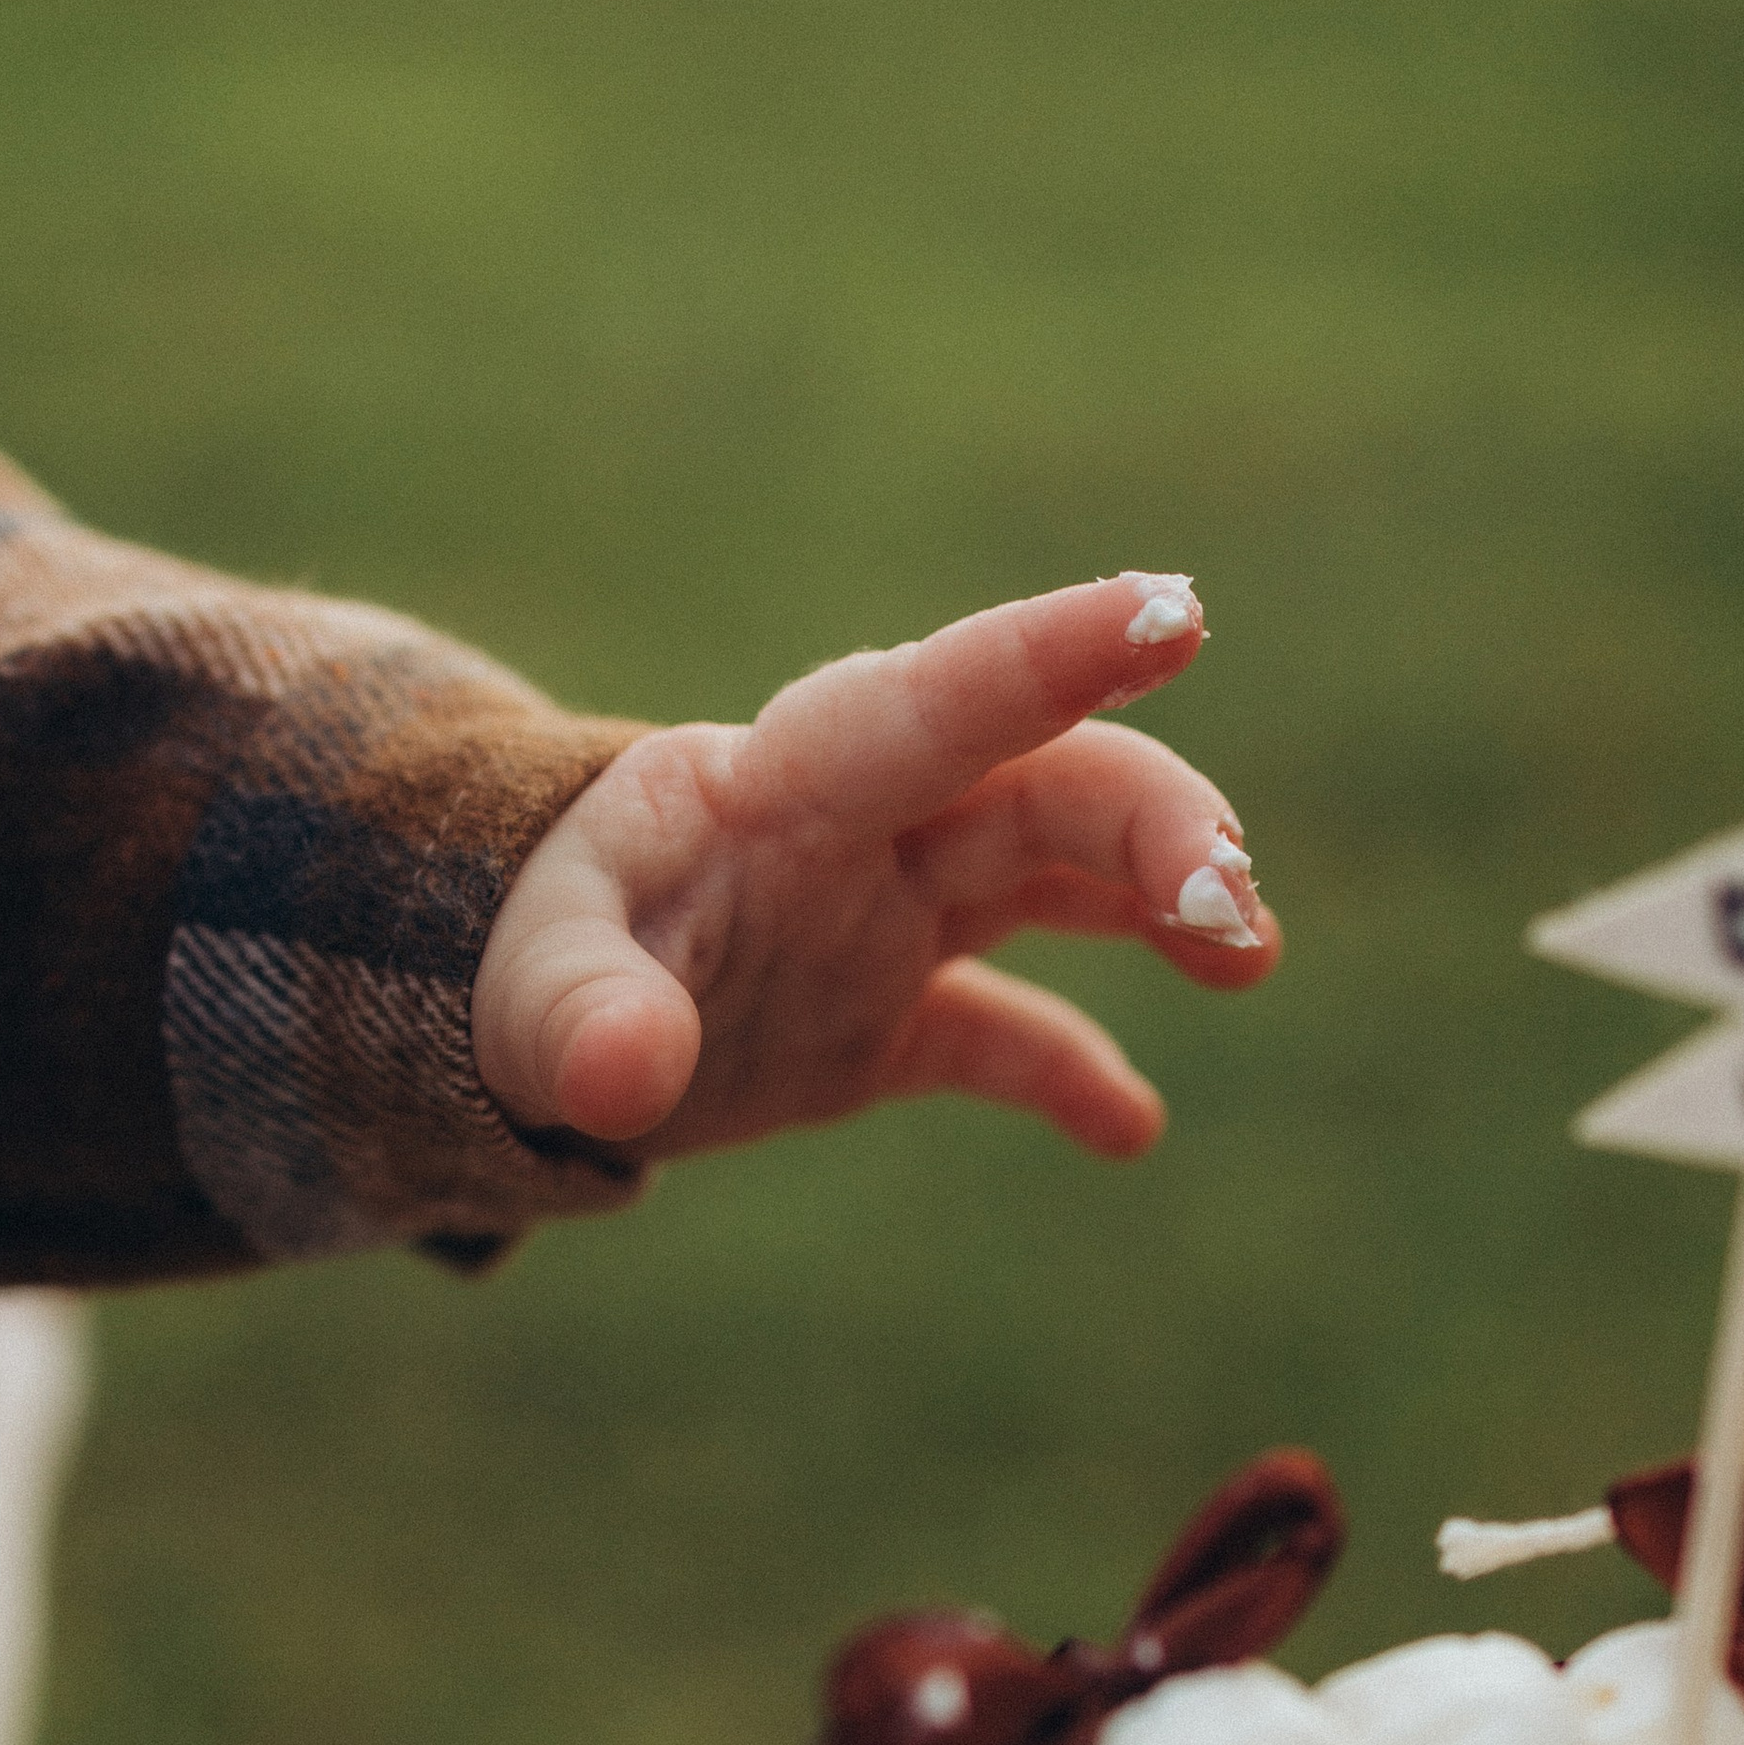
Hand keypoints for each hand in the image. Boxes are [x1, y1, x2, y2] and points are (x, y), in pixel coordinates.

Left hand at [471, 572, 1273, 1163]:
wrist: (497, 1000)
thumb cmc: (509, 954)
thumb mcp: (521, 990)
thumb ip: (577, 1016)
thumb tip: (622, 1082)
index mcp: (777, 787)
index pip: (930, 703)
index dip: (1048, 657)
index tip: (1170, 614)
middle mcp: (856, 833)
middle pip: (1039, 787)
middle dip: (1153, 823)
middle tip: (1232, 908)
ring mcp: (881, 920)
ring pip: (1054, 874)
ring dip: (1158, 898)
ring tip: (1246, 955)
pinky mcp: (880, 1018)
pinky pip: (1001, 1035)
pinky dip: (1069, 1075)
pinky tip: (1128, 1131)